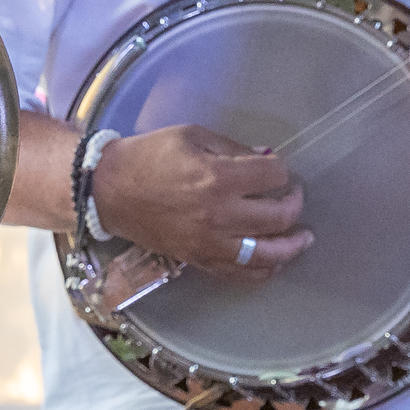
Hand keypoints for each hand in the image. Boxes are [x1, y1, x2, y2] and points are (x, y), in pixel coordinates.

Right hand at [92, 124, 309, 281]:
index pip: (273, 175)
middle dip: (294, 203)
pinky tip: (274, 261)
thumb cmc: (147, 156)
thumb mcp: (190, 135)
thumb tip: (266, 158)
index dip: (281, 169)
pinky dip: (265, 270)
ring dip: (292, 245)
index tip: (276, 168)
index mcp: (217, 177)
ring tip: (302, 237)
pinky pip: (242, 273)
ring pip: (268, 253)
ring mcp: (211, 241)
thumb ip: (233, 147)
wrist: (108, 190)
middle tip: (293, 196)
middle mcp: (220, 213)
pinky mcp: (200, 259)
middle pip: (279, 215)